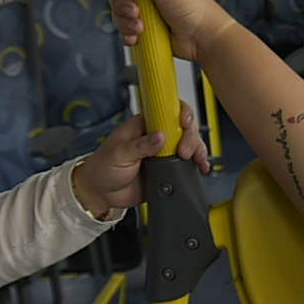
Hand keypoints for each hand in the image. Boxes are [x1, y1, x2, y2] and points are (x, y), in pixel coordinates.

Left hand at [72, 105, 210, 217]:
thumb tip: (161, 137)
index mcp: (144, 124)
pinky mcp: (168, 169)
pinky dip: (197, 164)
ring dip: (197, 150)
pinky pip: (187, 164)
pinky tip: (201, 167)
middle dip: (190, 137)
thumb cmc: (103, 167)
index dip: (181, 113)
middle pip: (184, 127)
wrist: (101, 193)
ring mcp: (164, 152)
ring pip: (190, 144)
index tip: (184, 124)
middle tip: (184, 152)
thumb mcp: (119, 153)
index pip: (168, 109)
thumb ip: (141, 145)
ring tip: (196, 160)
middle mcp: (156, 136)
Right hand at [98, 0, 236, 62]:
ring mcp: (145, 8)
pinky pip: (124, 29)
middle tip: (136, 10)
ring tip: (141, 26)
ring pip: (118, 11)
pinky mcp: (145, 27)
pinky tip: (138, 36)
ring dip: (125, 21)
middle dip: (122, 3)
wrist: (204, 38)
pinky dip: (128, 33)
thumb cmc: (194, 6)